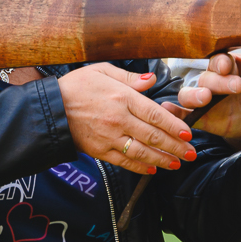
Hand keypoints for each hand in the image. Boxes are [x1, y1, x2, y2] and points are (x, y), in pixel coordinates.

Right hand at [58, 64, 196, 174]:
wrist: (49, 109)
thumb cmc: (76, 86)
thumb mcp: (102, 71)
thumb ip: (130, 78)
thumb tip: (152, 79)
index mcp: (122, 98)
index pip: (155, 114)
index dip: (174, 126)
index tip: (188, 133)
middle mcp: (118, 119)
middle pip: (153, 136)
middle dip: (175, 146)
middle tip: (191, 153)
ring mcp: (109, 137)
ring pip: (142, 152)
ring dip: (162, 160)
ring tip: (177, 164)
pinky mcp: (100, 151)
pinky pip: (124, 161)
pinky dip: (140, 167)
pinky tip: (152, 170)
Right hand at [181, 50, 240, 145]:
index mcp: (228, 64)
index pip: (219, 58)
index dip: (221, 61)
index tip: (228, 65)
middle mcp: (212, 78)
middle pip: (207, 76)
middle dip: (219, 81)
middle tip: (237, 86)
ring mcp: (204, 97)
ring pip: (190, 93)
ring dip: (195, 94)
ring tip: (206, 98)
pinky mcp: (200, 116)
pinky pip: (183, 113)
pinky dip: (174, 112)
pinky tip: (169, 110)